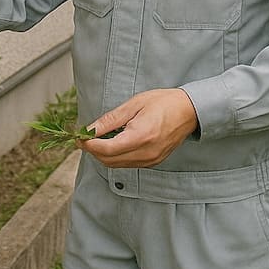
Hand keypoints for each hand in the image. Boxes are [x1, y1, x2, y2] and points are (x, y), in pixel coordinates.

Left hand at [80, 89, 198, 168]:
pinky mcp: (153, 162)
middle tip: (85, 137)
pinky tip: (115, 143)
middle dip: (93, 150)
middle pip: (108, 160)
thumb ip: (110, 120)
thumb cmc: (164, 102)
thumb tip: (89, 129)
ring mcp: (150, 160)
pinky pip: (127, 164)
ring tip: (99, 139)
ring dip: (103, 154)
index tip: (79, 136)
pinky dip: (116, 156)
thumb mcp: (134, 104)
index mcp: (141, 136)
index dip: (89, 144)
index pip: (106, 149)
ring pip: (116, 165)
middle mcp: (146, 153)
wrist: (189, 111)